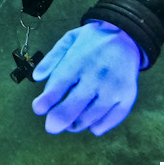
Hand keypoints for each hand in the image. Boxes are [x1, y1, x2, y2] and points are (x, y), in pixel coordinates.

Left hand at [32, 21, 140, 135]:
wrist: (126, 37)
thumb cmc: (92, 41)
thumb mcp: (69, 40)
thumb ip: (51, 58)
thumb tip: (36, 77)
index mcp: (79, 60)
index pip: (59, 84)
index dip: (47, 100)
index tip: (38, 109)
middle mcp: (97, 75)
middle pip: (74, 105)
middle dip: (59, 119)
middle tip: (50, 127)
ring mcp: (113, 88)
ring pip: (91, 117)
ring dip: (76, 124)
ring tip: (69, 123)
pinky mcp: (127, 97)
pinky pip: (110, 120)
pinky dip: (98, 126)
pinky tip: (91, 123)